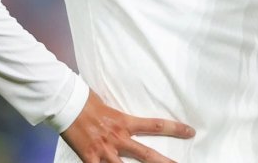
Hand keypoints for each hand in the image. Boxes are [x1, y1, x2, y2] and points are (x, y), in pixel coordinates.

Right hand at [60, 89, 194, 162]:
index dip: (175, 129)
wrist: (67, 104)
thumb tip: (127, 120)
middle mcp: (118, 138)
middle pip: (146, 155)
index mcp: (125, 122)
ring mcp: (104, 150)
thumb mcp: (110, 106)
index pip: (156, 126)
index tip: (190, 132)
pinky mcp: (89, 157)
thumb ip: (121, 117)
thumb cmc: (87, 101)